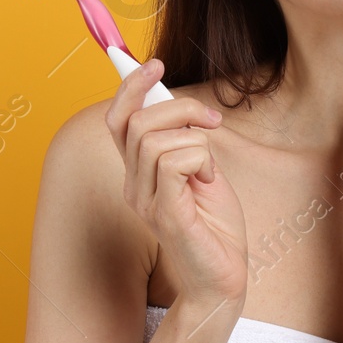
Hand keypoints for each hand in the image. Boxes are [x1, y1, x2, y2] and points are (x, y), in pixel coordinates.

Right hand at [105, 59, 248, 305]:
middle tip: (213, 121)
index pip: (118, 120)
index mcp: (138, 174)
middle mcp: (133, 186)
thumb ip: (188, 142)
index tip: (153, 63)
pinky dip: (200, 160)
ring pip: (156, 139)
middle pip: (136, 122)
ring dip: (195, 140)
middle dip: (180, 107)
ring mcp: (145, 201)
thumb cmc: (216, 229)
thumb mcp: (204, 173)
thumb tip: (179, 105)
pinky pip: (175, 162)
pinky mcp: (165, 214)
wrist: (224, 279)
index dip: (130, 87)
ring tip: (211, 168)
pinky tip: (209, 181)